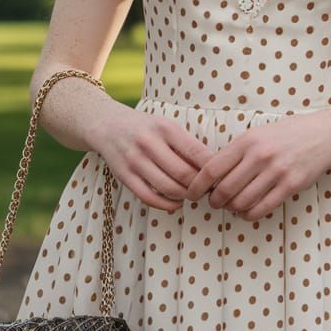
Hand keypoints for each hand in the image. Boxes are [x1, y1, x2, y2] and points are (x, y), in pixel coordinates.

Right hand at [95, 106, 213, 212]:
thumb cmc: (146, 128)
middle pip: (183, 173)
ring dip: (185, 196)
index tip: (221, 175)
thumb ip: (186, 144)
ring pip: (167, 187)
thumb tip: (212, 167)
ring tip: (193, 196)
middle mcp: (150, 144)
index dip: (211, 168)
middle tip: (209, 191)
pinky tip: (175, 203)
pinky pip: (148, 197)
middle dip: (200, 186)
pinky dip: (165, 204)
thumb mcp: (167, 127)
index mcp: (166, 128)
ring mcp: (135, 161)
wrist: (108, 125)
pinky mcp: (124, 176)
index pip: (196, 152)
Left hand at [184, 110, 330, 220]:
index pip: (212, 168)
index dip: (197, 185)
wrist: (324, 133)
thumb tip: (211, 176)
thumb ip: (237, 151)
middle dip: (214, 201)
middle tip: (214, 202)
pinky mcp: (291, 185)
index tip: (192, 194)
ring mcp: (276, 171)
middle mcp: (260, 155)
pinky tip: (247, 211)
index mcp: (248, 140)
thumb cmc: (288, 133)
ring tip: (232, 206)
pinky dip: (249, 215)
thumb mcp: (259, 133)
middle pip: (224, 190)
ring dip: (232, 209)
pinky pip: (262, 209)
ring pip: (241, 202)